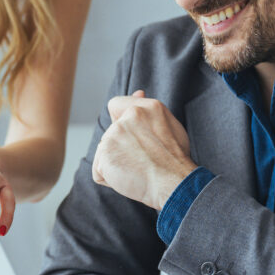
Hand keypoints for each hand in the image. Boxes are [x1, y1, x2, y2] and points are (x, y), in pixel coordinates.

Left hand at [92, 90, 196, 210]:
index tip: (129, 135)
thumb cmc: (175, 159)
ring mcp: (114, 135)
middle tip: (143, 160)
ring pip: (105, 153)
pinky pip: (99, 171)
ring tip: (137, 170)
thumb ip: (148, 110)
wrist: (174, 183)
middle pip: (110, 134)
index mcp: (146, 108)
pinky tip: (128, 179)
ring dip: (116, 164)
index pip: (116, 105)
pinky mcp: (104, 154)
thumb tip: (138, 91)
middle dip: (121, 148)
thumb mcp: (169, 126)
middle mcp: (128, 117)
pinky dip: (109, 179)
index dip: (118, 120)